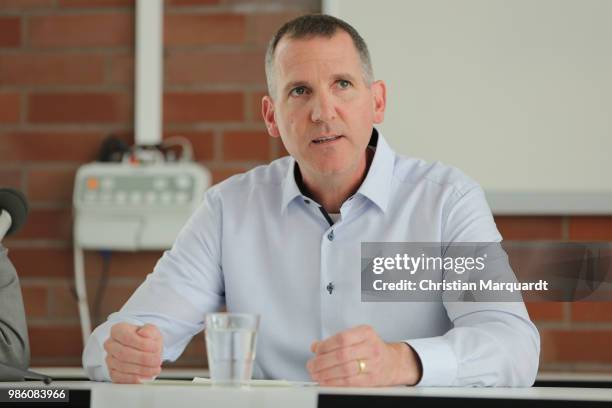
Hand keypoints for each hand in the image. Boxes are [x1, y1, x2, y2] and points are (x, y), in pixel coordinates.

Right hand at [104, 323, 162, 383]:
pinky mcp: (112, 373)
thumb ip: (149, 330)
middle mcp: (110, 344)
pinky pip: (121, 378)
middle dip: (143, 359)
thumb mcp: (152, 331)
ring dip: (142, 370)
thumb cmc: (147, 339)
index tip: (156, 347)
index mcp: (118, 330)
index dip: (142, 344)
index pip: (126, 337)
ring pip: (122, 366)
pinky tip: (146, 376)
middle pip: (124, 353)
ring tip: (155, 369)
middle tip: (157, 360)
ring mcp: (110, 359)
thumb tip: (144, 333)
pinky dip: (135, 379)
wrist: (146, 350)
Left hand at [306, 325, 421, 386]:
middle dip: (322, 362)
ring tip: (315, 374)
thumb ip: (335, 340)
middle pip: (342, 355)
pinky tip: (326, 382)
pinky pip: (350, 382)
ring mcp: (374, 364)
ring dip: (326, 374)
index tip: (316, 351)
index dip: (326, 346)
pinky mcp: (372, 379)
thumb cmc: (370, 348)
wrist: (393, 362)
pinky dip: (334, 383)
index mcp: (366, 332)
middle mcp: (371, 347)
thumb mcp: (356, 337)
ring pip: (345, 369)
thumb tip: (315, 346)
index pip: (342, 338)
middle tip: (311, 365)